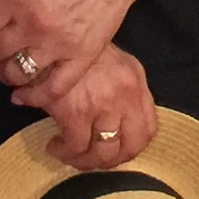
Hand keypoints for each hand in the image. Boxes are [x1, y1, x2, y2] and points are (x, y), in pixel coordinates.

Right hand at [25, 46, 160, 169]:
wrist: (48, 36)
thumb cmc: (74, 46)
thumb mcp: (109, 60)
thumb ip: (119, 87)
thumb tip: (113, 121)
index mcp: (135, 80)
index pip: (149, 128)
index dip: (133, 147)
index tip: (115, 151)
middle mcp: (125, 95)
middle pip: (131, 146)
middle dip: (111, 161)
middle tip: (92, 160)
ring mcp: (103, 105)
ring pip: (103, 153)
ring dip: (85, 161)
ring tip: (69, 154)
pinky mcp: (77, 112)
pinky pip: (76, 147)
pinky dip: (65, 153)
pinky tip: (55, 146)